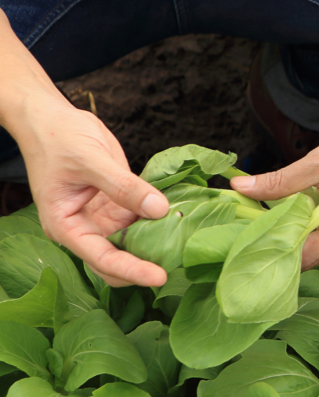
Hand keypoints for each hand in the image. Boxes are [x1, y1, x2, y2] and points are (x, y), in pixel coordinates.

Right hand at [19, 102, 168, 286]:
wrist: (53, 119)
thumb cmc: (59, 139)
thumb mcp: (91, 160)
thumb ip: (124, 186)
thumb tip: (160, 209)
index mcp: (67, 226)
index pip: (101, 258)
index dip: (131, 270)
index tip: (159, 277)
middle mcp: (85, 228)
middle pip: (118, 259)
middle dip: (145, 265)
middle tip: (179, 265)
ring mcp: (103, 218)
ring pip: (133, 242)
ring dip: (156, 244)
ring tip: (187, 246)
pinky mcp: (118, 205)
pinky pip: (141, 219)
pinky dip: (160, 221)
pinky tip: (182, 221)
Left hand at [229, 100, 318, 267]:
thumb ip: (279, 181)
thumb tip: (239, 188)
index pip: (305, 258)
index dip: (277, 250)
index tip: (252, 235)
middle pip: (318, 256)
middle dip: (290, 244)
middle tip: (260, 223)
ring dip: (308, 235)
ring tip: (283, 212)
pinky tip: (312, 205)